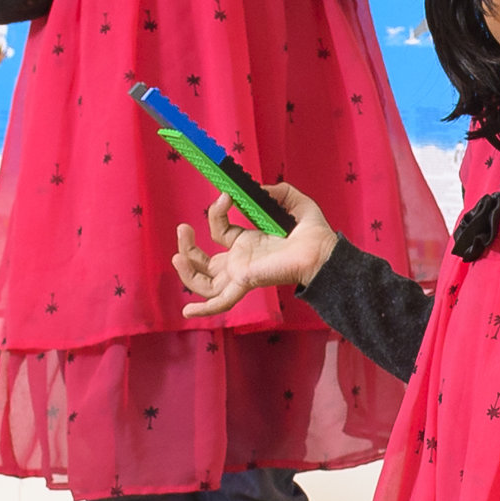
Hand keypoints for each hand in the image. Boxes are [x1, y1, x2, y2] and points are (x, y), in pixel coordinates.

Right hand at [173, 181, 334, 315]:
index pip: (219, 231)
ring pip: (204, 283)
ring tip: (178, 255)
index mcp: (248, 244)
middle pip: (203, 262)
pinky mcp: (245, 282)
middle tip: (182, 228)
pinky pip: (221, 302)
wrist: (321, 251)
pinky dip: (204, 309)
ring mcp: (241, 274)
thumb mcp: (293, 201)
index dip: (216, 212)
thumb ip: (276, 191)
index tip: (226, 195)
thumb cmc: (312, 232)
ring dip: (187, 271)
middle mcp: (241, 261)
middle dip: (187, 247)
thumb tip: (257, 188)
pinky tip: (187, 312)